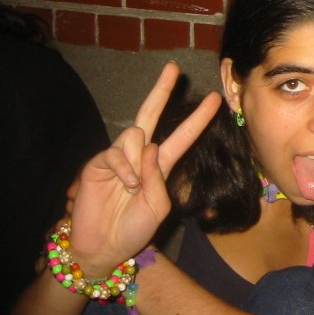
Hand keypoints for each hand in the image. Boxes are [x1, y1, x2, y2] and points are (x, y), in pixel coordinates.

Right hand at [66, 62, 220, 276]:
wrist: (104, 248)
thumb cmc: (134, 228)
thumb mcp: (158, 207)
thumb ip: (158, 178)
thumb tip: (148, 147)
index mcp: (161, 163)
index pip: (183, 134)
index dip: (199, 117)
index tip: (215, 98)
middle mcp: (141, 154)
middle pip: (151, 113)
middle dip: (162, 89)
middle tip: (173, 67)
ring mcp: (119, 156)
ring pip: (134, 133)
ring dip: (137, 160)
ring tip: (133, 186)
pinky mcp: (98, 163)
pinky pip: (115, 152)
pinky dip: (124, 169)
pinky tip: (125, 185)